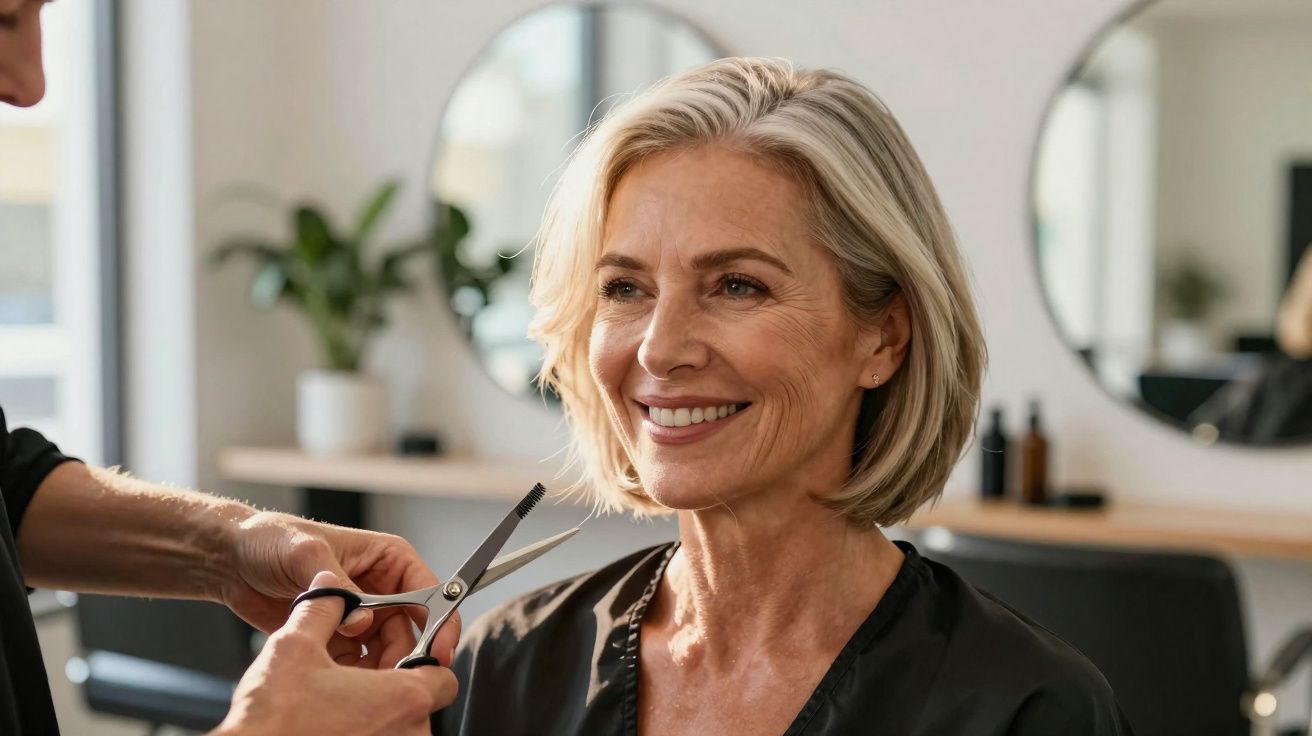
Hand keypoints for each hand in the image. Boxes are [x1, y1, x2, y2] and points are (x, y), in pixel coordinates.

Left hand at [214, 511, 459, 668]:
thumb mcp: (305, 552)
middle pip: (410, 629)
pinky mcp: (337, 637)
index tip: (437, 648)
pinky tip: (334, 677)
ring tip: (357, 679)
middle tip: (392, 675)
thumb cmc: (270, 540)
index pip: (428, 590)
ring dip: (377, 668)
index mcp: (385, 559)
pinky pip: (357, 663)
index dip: (438, 620)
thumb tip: (362, 620)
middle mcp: (379, 587)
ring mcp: (359, 614)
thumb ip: (338, 586)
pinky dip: (351, 676)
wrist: (231, 561)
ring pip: (386, 651)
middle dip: (404, 653)